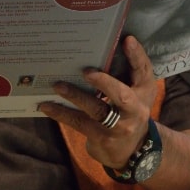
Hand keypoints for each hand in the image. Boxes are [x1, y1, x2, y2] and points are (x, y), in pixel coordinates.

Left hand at [39, 36, 158, 169]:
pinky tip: (45, 105)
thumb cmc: (128, 110)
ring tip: (57, 85)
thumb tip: (98, 46)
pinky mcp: (102, 138)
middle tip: (86, 71)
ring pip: (96, 109)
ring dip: (75, 96)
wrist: (134, 151)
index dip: (137, 55)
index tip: (127, 39)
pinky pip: (79, 122)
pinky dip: (61, 113)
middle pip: (122, 95)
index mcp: (143, 92)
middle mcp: (135, 110)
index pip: (144, 71)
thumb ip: (124, 72)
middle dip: (104, 83)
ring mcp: (119, 127)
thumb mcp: (135, 92)